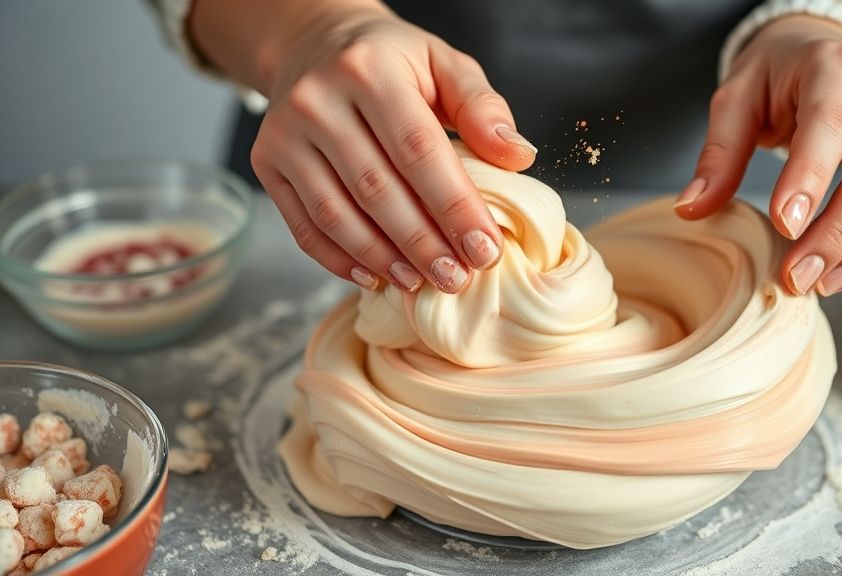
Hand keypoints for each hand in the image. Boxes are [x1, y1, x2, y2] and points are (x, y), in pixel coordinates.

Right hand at [211, 2, 536, 292]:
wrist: (316, 46)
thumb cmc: (393, 63)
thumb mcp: (444, 64)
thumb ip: (482, 107)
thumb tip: (518, 157)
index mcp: (369, 70)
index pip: (418, 150)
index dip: (453, 206)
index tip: (485, 248)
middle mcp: (317, 100)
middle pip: (376, 189)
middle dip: (422, 243)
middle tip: (456, 278)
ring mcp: (284, 134)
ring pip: (336, 214)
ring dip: (382, 258)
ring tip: (420, 283)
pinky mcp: (266, 163)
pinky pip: (303, 225)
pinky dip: (339, 259)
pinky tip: (375, 276)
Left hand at [675, 15, 841, 296]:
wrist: (825, 54)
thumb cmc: (779, 79)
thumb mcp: (737, 100)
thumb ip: (718, 154)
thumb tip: (692, 209)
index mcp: (837, 69)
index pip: (830, 123)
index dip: (809, 178)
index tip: (783, 226)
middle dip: (838, 232)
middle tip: (795, 276)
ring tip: (823, 284)